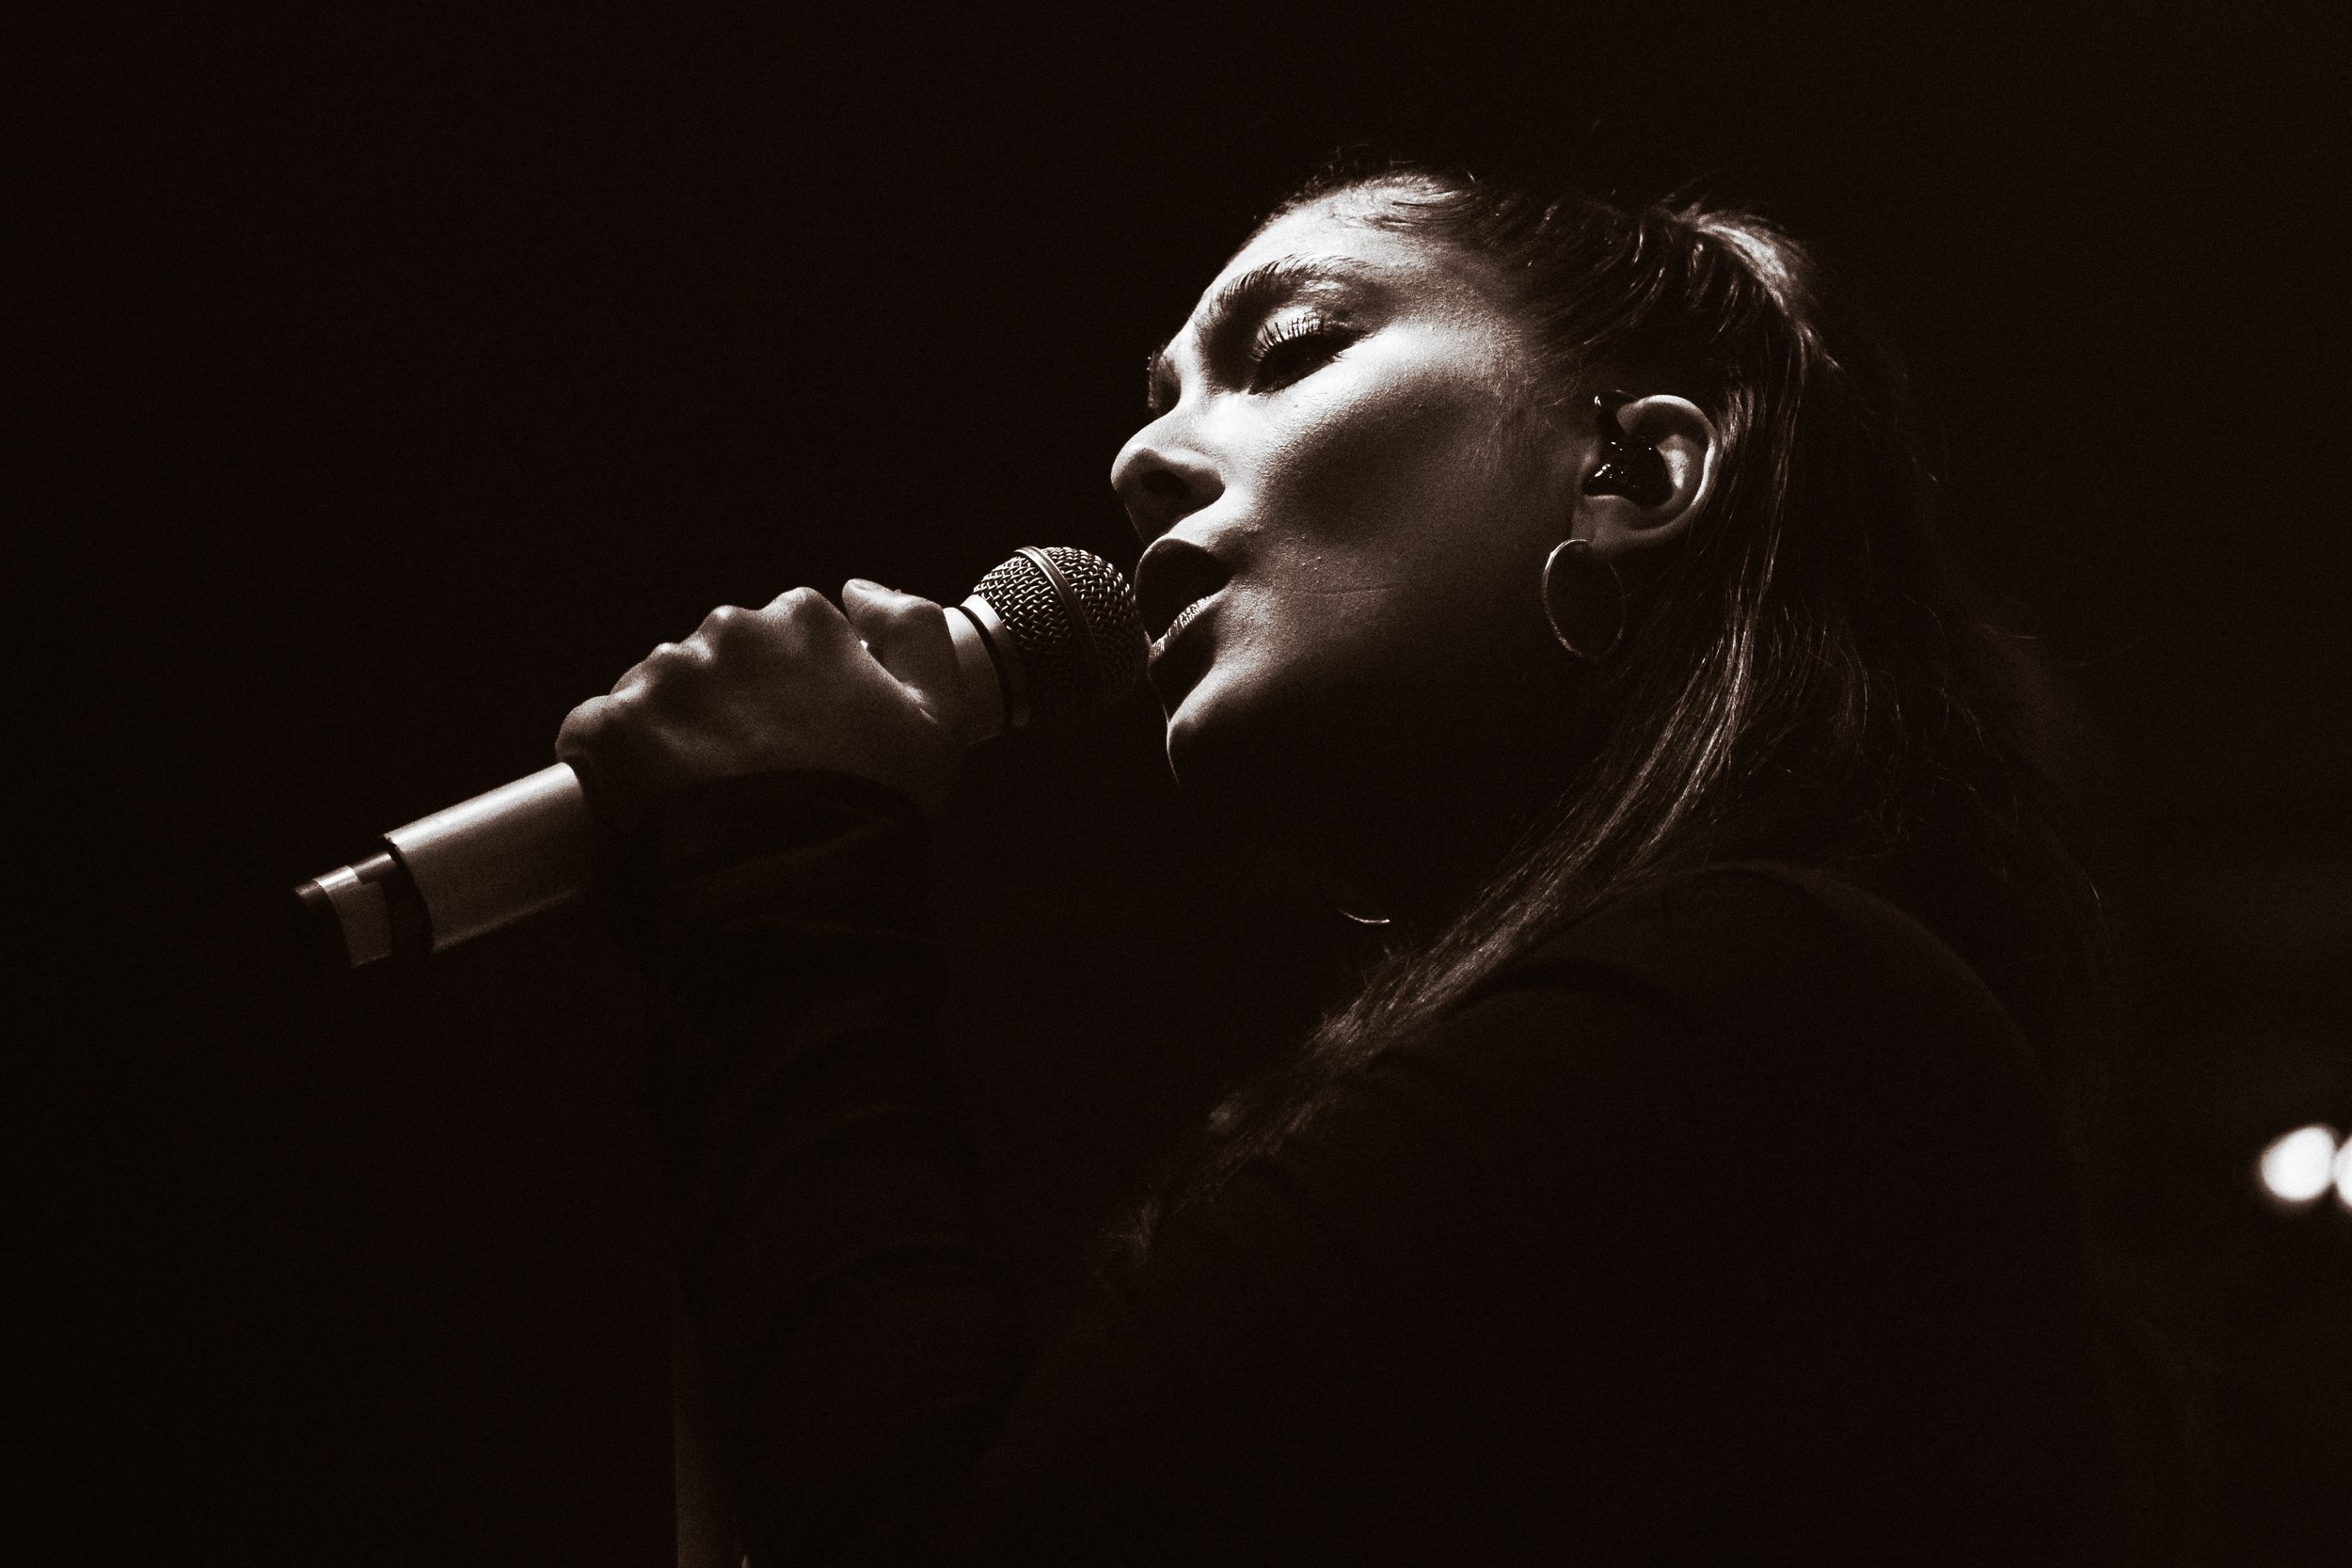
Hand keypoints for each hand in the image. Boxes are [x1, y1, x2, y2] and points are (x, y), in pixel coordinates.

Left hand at [556, 580, 971, 826]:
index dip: (790, 692)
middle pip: (715, 659)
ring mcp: (664, 677)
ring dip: (670, 733)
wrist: (799, 890)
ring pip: (655, 692)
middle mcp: (728, 632)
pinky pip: (595, 732)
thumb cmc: (876, 807)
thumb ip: (916, 630)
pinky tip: (651, 804)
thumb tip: (857, 590)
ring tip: (703, 797)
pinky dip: (614, 764)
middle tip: (751, 776)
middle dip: (726, 706)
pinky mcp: (609, 726)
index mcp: (801, 622)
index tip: (799, 742)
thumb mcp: (937, 717)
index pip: (783, 634)